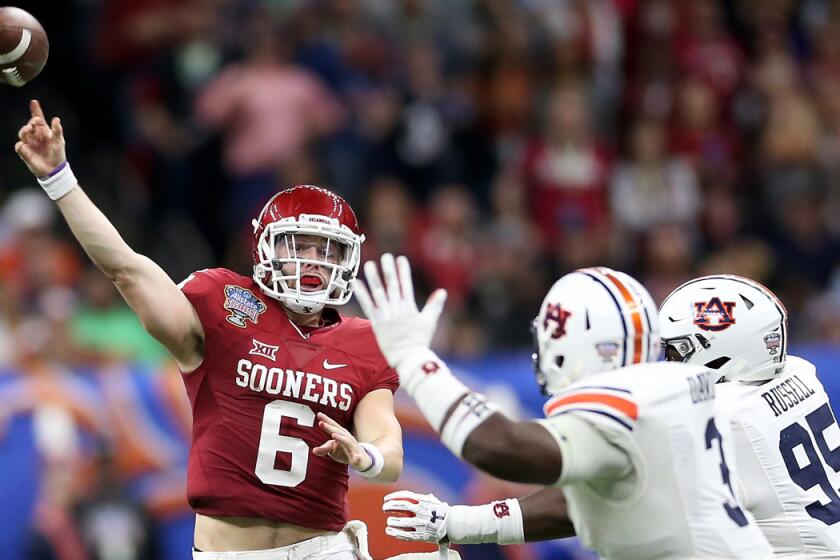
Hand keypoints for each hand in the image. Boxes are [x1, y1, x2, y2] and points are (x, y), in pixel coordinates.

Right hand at [15, 100, 66, 176]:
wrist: (55, 169)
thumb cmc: (57, 154)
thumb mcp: (59, 141)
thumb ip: (57, 130)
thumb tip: (56, 119)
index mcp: (43, 132)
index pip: (38, 119)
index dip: (36, 111)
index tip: (34, 102)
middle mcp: (35, 136)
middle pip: (30, 125)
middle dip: (32, 122)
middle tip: (36, 121)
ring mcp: (29, 144)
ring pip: (23, 134)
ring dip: (24, 130)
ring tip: (29, 128)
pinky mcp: (25, 153)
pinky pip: (19, 147)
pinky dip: (20, 145)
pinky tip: (22, 144)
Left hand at [312, 412, 371, 471]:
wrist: (362, 460)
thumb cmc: (346, 452)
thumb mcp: (333, 450)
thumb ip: (324, 449)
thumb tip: (313, 450)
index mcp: (341, 435)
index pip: (333, 426)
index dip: (326, 420)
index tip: (318, 414)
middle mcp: (348, 438)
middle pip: (338, 431)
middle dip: (330, 427)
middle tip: (321, 423)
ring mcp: (354, 447)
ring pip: (347, 442)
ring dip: (341, 438)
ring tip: (333, 435)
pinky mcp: (358, 457)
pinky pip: (357, 457)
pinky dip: (357, 457)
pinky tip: (356, 458)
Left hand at [352, 254, 446, 368]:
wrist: (409, 358)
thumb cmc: (419, 341)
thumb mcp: (429, 322)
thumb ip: (434, 305)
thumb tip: (442, 291)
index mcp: (410, 308)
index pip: (406, 285)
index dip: (403, 271)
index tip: (400, 259)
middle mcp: (397, 309)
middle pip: (392, 286)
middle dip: (389, 270)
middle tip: (386, 256)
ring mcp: (386, 315)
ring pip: (379, 293)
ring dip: (373, 278)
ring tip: (369, 264)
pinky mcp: (376, 323)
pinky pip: (368, 306)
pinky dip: (362, 294)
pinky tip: (356, 283)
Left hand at [383, 490, 448, 542]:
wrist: (453, 524)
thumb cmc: (442, 512)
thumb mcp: (433, 501)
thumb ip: (420, 498)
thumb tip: (408, 495)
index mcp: (424, 501)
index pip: (406, 495)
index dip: (394, 496)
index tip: (386, 499)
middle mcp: (422, 511)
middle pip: (402, 506)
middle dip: (391, 506)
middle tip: (384, 508)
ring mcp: (421, 523)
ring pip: (403, 521)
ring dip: (393, 521)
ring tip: (388, 521)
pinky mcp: (421, 535)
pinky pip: (406, 534)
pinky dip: (396, 533)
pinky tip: (389, 531)